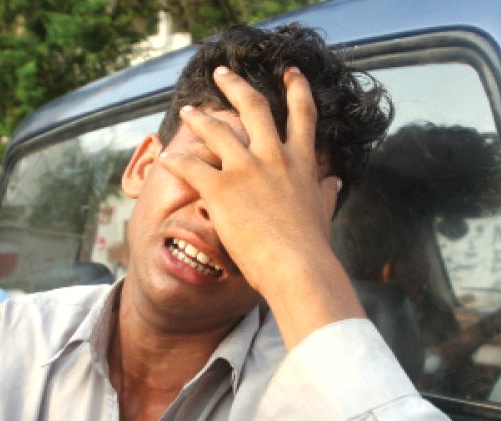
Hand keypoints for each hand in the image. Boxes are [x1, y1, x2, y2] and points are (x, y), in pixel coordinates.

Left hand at [159, 66, 362, 347]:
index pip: (303, 114)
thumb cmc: (312, 247)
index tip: (290, 73)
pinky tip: (166, 158)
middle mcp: (273, 156)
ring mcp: (245, 169)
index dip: (296, 89)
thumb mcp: (323, 213)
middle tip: (222, 73)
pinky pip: (190, 166)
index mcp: (300, 162)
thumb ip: (325, 193)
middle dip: (236, 86)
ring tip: (187, 111)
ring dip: (198, 118)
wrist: (297, 267)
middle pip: (254, 107)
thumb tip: (334, 181)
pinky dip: (176, 161)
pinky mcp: (220, 188)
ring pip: (216, 130)